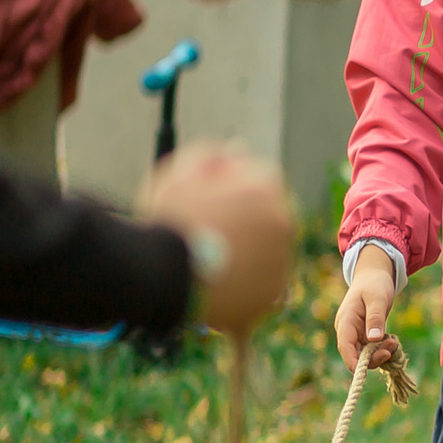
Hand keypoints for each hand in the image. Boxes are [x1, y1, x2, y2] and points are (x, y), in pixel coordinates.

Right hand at [135, 142, 296, 334]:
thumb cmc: (165, 221)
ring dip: (250, 252)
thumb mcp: (178, 175)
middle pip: (272, 214)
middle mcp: (283, 223)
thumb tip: (233, 150)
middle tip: (218, 230)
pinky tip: (220, 283)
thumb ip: (209, 155)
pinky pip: (261, 285)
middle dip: (251, 218)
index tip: (221, 197)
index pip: (264, 176)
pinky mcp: (271, 293)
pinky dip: (246, 284)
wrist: (159, 276)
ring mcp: (281, 261)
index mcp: (264, 189)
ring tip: (211, 260)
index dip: (240, 184)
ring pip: (269, 251)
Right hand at [334, 246, 398, 369]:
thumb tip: (374, 339)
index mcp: (346, 322)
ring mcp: (356, 334)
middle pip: (355, 355)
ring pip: (365, 354)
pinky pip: (371, 349)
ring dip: (380, 353)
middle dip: (373, 357)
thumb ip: (376, 318)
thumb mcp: (377, 298)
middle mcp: (348, 330)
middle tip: (392, 346)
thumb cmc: (375, 284)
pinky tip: (391, 341)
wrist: (375, 276)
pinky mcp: (364, 335)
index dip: (353, 362)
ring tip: (394, 342)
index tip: (364, 372)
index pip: (345, 347)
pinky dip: (382, 349)